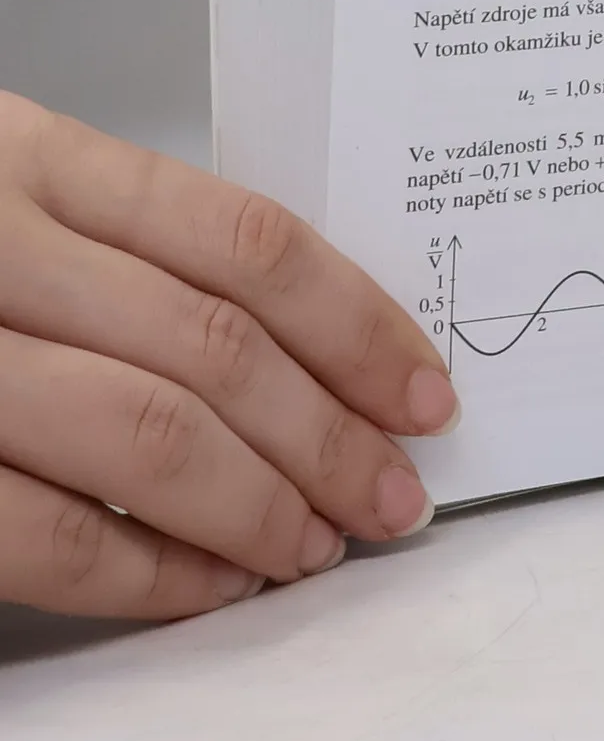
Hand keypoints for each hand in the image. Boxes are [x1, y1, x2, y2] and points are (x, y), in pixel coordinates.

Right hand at [0, 93, 457, 619]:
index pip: (247, 241)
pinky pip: (39, 532)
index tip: (424, 390)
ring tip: (321, 544)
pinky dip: (146, 572)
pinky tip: (211, 584)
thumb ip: (128, 244)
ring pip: (147, 437)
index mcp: (33, 156)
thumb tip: (309, 344)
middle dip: (330, 435)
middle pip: (216, 347)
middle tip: (397, 494)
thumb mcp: (6, 185)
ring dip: (259, 508)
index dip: (358, 325)